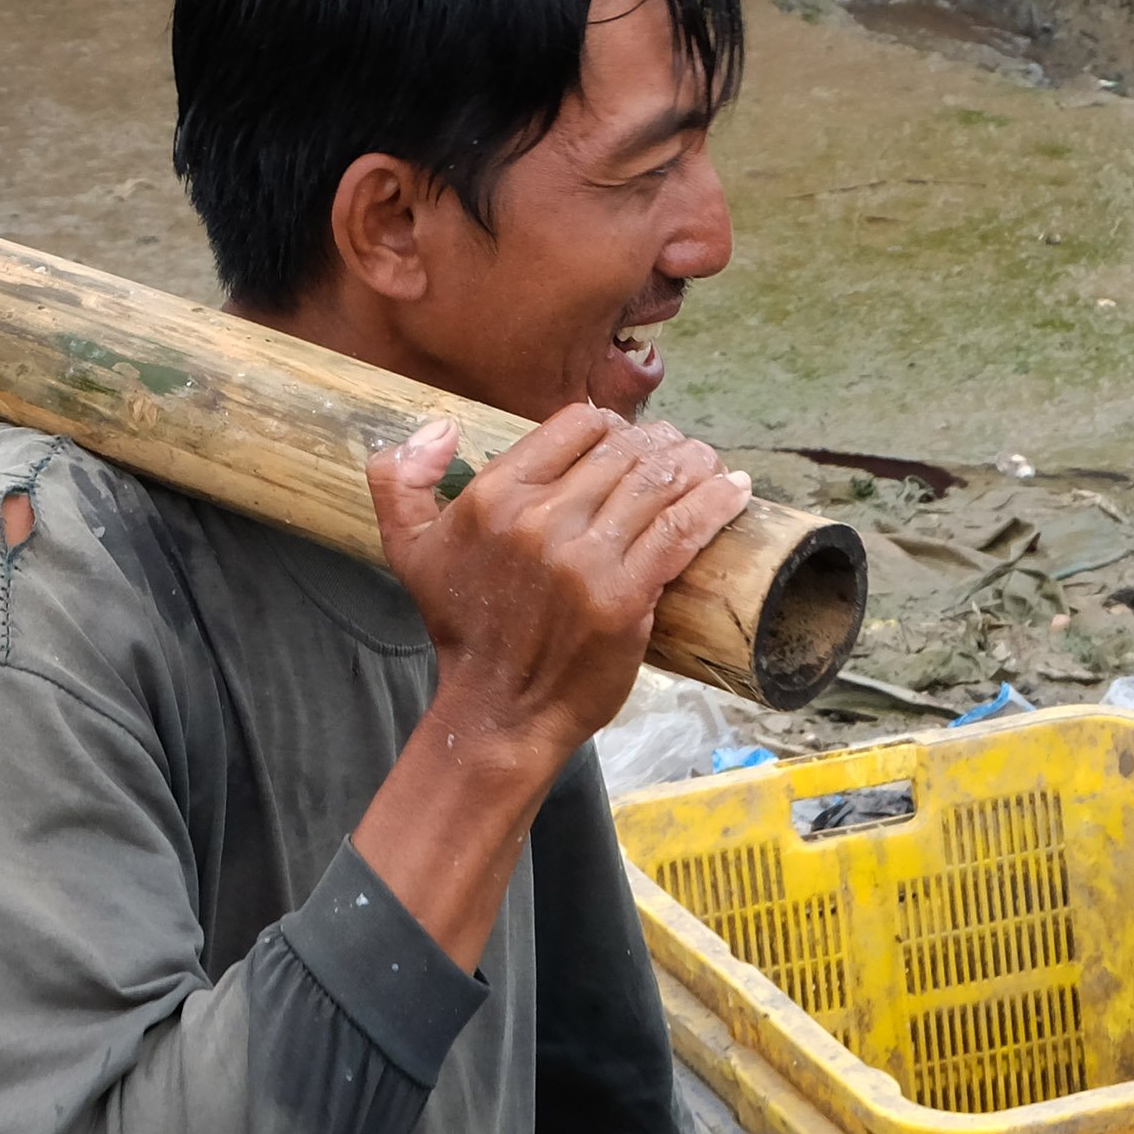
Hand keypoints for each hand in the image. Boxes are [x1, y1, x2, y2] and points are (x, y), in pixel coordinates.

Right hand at [370, 402, 751, 776]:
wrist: (498, 708)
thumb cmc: (461, 628)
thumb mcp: (407, 549)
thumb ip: (397, 480)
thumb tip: (441, 426)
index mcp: (491, 498)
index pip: (573, 425)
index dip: (608, 425)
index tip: (625, 440)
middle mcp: (537, 519)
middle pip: (623, 450)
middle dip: (659, 442)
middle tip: (679, 452)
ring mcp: (583, 558)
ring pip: (658, 482)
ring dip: (696, 463)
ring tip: (710, 464)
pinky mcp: (625, 595)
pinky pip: (682, 529)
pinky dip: (716, 502)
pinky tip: (736, 489)